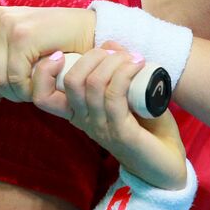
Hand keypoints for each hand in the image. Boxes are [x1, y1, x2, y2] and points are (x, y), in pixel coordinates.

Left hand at [0, 5, 95, 107]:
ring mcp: (6, 26)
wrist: (87, 31)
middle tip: (19, 87)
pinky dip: (28, 89)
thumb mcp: (17, 56)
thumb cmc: (53, 44)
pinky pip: (15, 79)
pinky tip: (40, 80)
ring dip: (15, 92)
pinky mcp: (23, 36)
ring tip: (32, 84)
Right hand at [30, 43, 186, 190]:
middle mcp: (85, 121)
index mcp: (79, 113)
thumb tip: (109, 44)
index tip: (62, 54)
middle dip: (92, 56)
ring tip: (132, 58)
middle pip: (71, 81)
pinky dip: (125, 72)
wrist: (166, 166)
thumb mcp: (127, 95)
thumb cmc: (147, 129)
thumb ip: (116, 72)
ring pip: (92, 84)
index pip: (42, 96)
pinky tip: (137, 64)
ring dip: (113, 62)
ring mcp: (102, 128)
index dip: (43, 72)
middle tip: (115, 52)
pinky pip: (114, 95)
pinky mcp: (121, 133)